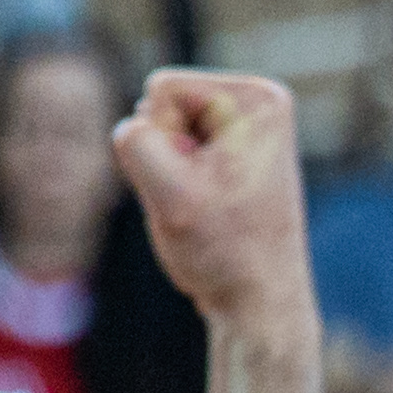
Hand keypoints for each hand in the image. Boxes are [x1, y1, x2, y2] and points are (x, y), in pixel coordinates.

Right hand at [113, 70, 314, 333]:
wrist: (259, 304)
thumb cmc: (223, 251)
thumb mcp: (169, 193)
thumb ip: (136, 142)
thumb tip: (131, 126)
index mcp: (259, 99)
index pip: (162, 89)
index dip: (163, 141)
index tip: (200, 185)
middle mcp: (260, 105)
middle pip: (162, 105)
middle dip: (166, 155)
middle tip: (203, 203)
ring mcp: (248, 130)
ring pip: (163, 132)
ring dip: (168, 172)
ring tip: (206, 209)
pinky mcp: (234, 155)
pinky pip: (173, 154)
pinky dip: (176, 184)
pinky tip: (206, 212)